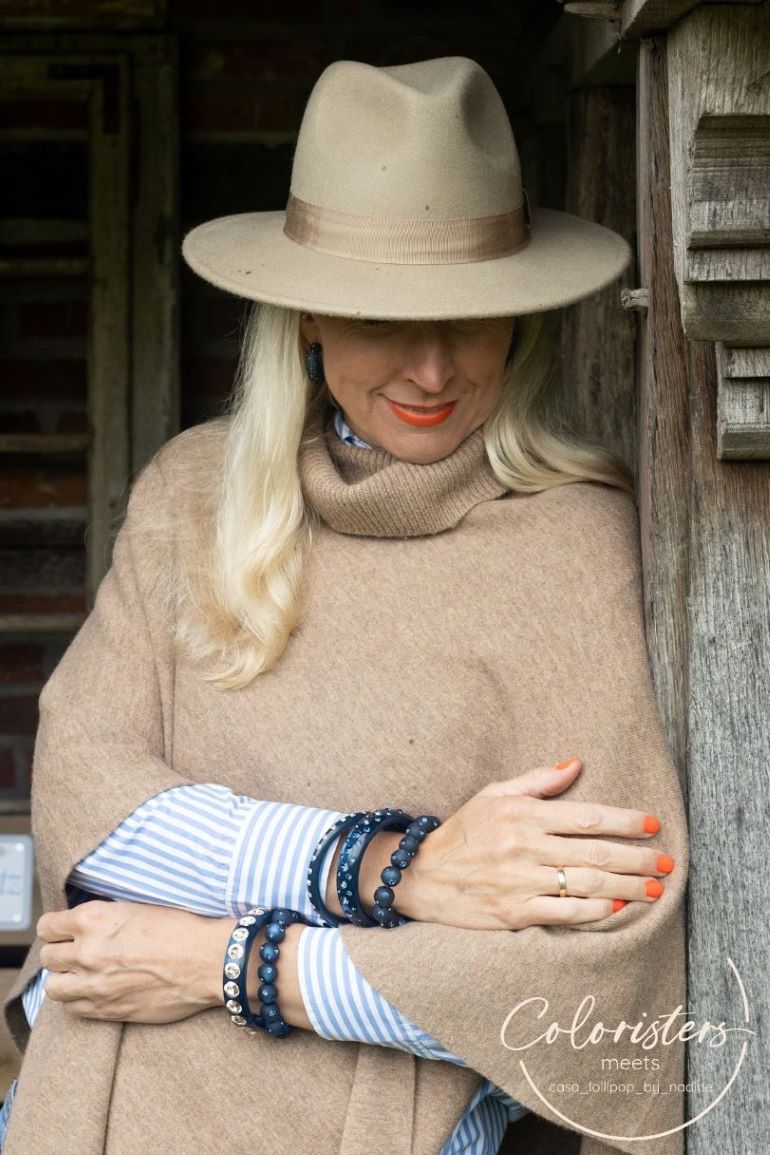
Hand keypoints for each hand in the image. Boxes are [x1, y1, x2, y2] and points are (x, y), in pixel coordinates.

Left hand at [38, 900, 228, 1022]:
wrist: (207, 961)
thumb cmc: (180, 929)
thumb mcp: (136, 907)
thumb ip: (102, 917)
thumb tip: (83, 923)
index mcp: (93, 920)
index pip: (47, 926)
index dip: (55, 927)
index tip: (64, 930)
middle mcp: (87, 952)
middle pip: (48, 956)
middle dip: (60, 952)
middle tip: (77, 951)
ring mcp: (94, 985)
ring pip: (53, 986)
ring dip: (64, 978)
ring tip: (82, 973)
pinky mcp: (105, 1010)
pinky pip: (71, 1009)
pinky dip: (77, 1000)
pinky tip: (95, 990)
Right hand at [398, 757, 674, 930]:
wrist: (422, 877)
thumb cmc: (462, 833)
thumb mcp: (493, 795)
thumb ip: (537, 781)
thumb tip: (576, 764)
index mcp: (522, 815)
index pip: (585, 816)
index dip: (624, 820)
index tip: (652, 824)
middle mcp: (524, 847)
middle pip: (594, 852)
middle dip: (637, 857)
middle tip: (666, 862)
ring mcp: (520, 883)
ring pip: (587, 884)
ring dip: (626, 886)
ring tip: (653, 888)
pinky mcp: (515, 914)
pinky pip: (566, 913)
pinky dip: (596, 911)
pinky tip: (617, 907)